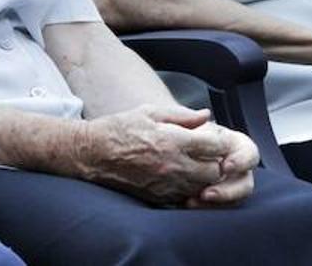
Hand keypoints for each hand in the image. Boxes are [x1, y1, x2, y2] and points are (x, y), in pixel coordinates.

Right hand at [76, 105, 257, 207]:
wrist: (94, 154)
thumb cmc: (121, 128)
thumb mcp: (150, 112)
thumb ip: (182, 115)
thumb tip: (206, 116)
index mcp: (174, 141)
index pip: (215, 146)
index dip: (217, 141)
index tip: (211, 138)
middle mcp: (174, 165)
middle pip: (215, 170)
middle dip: (215, 161)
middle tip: (205, 153)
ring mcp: (168, 185)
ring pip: (203, 187)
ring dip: (204, 177)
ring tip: (193, 164)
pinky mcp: (160, 198)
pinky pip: (186, 197)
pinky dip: (189, 188)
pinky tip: (179, 176)